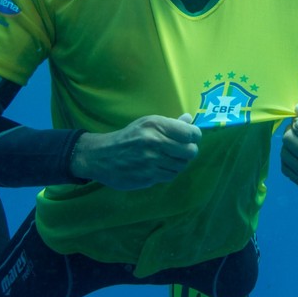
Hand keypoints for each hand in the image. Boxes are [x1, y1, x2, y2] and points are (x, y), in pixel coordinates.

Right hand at [71, 114, 201, 190]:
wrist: (103, 156)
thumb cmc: (128, 137)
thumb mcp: (147, 123)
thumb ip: (170, 123)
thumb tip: (189, 119)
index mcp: (156, 125)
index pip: (190, 133)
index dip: (194, 136)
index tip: (191, 137)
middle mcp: (155, 142)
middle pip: (190, 151)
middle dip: (189, 151)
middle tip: (182, 149)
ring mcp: (152, 162)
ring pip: (182, 166)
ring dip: (179, 162)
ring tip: (169, 158)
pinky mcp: (149, 177)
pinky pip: (170, 176)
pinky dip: (169, 172)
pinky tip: (160, 166)